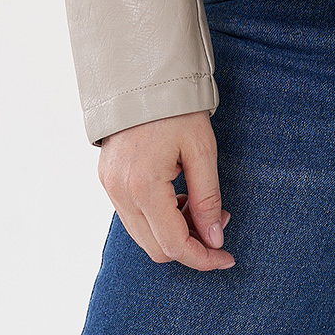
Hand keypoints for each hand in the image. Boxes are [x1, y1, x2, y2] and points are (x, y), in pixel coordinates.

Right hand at [99, 111, 234, 270]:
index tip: (226, 258)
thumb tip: (214, 239)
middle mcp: (120, 192)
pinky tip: (178, 196)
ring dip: (174, 233)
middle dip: (191, 246)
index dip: (203, 258)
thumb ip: (207, 198)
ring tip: (198, 205)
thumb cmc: (176, 108)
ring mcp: (110, 187)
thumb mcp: (202, 149)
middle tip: (218, 224)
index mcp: (143, 186)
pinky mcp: (108, 179)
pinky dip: (157, 218)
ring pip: (143, 236)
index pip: (174, 245)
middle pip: (156, 248)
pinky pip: (133, 217)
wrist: (143, 76)